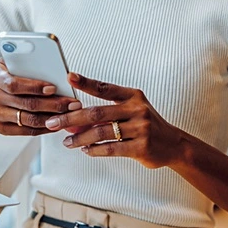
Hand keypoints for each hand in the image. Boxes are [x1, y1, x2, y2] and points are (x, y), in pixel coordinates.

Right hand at [0, 58, 81, 135]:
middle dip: (54, 104)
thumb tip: (52, 67)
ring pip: (29, 120)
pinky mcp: (1, 129)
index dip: (34, 87)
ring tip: (70, 114)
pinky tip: (58, 123)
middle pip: (26, 104)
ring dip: (53, 118)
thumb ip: (22, 63)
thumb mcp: (3, 64)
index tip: (53, 87)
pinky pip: (27, 131)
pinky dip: (45, 128)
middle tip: (73, 103)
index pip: (14, 84)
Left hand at [46, 72, 184, 168]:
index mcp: (133, 96)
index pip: (105, 88)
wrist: (173, 144)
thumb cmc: (146, 125)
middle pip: (96, 113)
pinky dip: (94, 150)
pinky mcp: (141, 147)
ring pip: (101, 133)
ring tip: (67, 142)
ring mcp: (140, 128)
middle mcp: (137, 109)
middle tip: (54, 123)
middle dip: (71, 119)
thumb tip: (73, 123)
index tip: (69, 77)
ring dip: (80, 138)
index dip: (86, 82)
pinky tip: (85, 150)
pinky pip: (111, 148)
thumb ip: (105, 115)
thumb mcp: (130, 111)